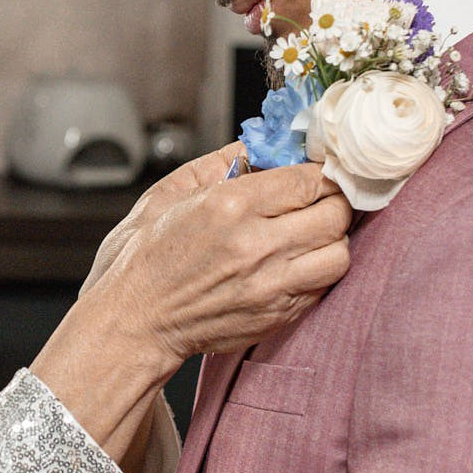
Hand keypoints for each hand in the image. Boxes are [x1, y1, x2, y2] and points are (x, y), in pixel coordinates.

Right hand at [32, 158, 349, 460]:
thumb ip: (217, 164)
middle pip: (335, 214)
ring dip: (331, 239)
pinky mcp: (277, 314)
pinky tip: (295, 262)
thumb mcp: (167, 195)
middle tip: (315, 200)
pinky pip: (323, 286)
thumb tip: (257, 149)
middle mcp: (257, 247)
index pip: (309, 179)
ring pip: (339, 254)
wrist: (133, 323)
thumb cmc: (142, 261)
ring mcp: (271, 286)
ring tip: (309, 234)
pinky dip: (318, 270)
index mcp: (229, 207)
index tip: (311, 173)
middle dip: (331, 201)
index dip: (317, 172)